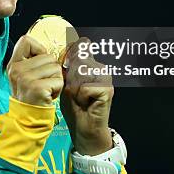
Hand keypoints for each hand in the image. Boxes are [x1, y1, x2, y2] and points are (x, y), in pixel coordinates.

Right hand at [6, 35, 63, 106]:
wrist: (27, 121)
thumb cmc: (32, 97)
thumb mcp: (25, 77)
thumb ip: (32, 62)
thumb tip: (49, 51)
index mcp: (13, 64)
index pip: (26, 40)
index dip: (39, 49)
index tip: (40, 63)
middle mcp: (17, 69)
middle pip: (48, 56)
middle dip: (51, 71)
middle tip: (43, 84)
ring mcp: (25, 78)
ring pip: (55, 67)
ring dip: (56, 80)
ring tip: (46, 90)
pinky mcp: (37, 88)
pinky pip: (58, 80)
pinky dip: (58, 89)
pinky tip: (48, 96)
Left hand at [61, 38, 113, 154]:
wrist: (83, 127)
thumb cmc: (74, 106)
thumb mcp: (66, 82)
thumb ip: (66, 66)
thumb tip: (66, 50)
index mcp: (90, 64)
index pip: (82, 45)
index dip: (72, 53)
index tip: (67, 67)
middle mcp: (100, 68)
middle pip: (78, 60)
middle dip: (70, 78)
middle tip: (75, 93)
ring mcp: (105, 77)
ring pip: (81, 73)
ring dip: (75, 88)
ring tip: (80, 98)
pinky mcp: (107, 89)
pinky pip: (86, 87)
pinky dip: (81, 97)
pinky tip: (86, 103)